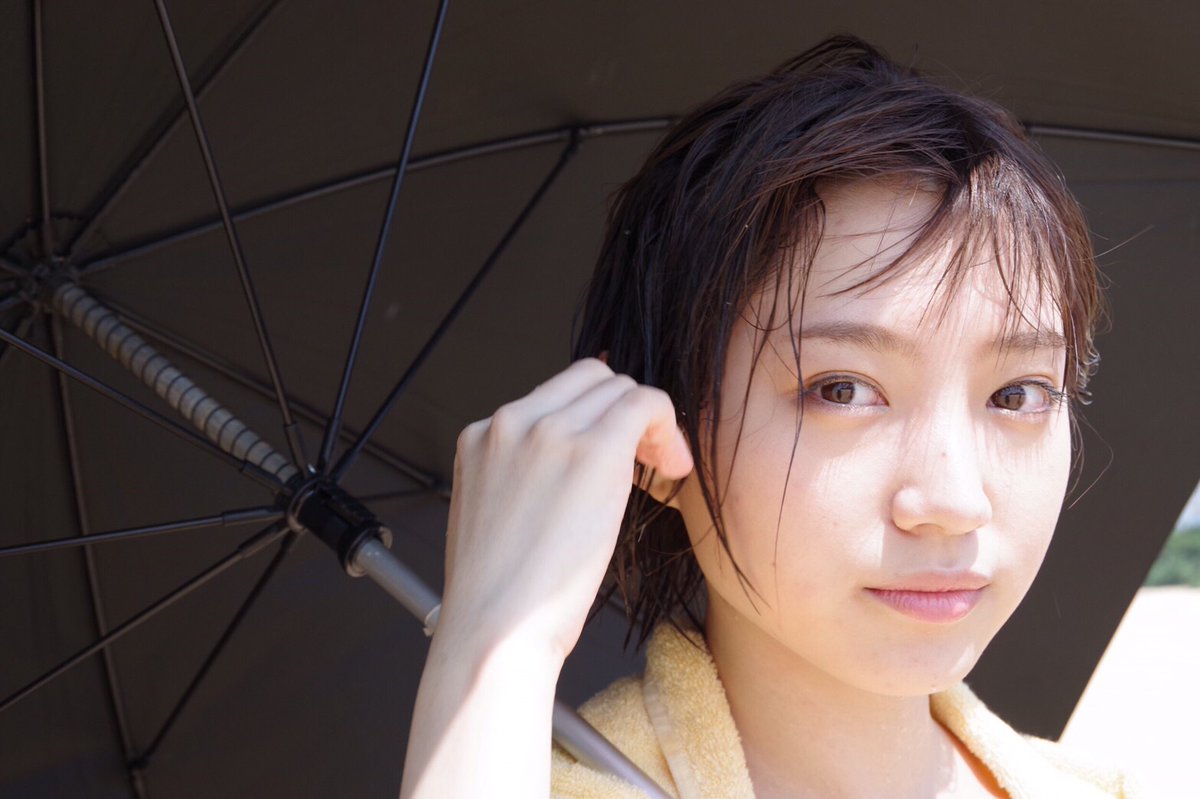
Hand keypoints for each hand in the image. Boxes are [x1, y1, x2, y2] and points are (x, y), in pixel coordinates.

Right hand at [438, 358, 692, 663]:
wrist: (494, 631)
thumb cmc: (500, 598)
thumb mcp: (494, 517)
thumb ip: (523, 477)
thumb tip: (570, 468)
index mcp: (480, 437)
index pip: (552, 395)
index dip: (593, 416)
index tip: (615, 453)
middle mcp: (510, 423)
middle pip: (589, 379)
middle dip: (623, 412)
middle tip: (646, 460)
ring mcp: (548, 431)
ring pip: (619, 387)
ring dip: (647, 423)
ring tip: (661, 470)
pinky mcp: (591, 450)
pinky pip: (647, 403)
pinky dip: (668, 426)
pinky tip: (672, 468)